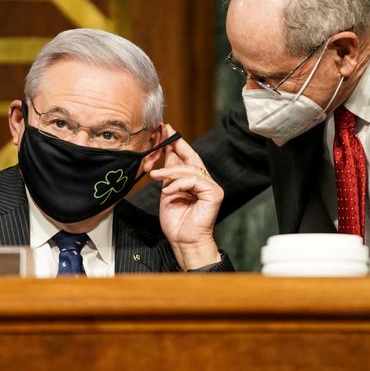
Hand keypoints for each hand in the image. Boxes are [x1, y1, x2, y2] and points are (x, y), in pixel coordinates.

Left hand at [149, 124, 222, 269]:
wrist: (183, 241)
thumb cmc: (176, 222)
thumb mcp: (167, 192)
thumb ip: (169, 175)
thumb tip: (166, 153)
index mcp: (195, 181)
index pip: (188, 157)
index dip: (178, 143)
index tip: (166, 129)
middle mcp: (205, 182)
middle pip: (191, 158)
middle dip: (176, 145)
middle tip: (162, 136)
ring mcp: (211, 187)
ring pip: (190, 169)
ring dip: (170, 171)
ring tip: (155, 176)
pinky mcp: (213, 194)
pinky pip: (194, 181)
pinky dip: (178, 184)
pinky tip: (167, 191)